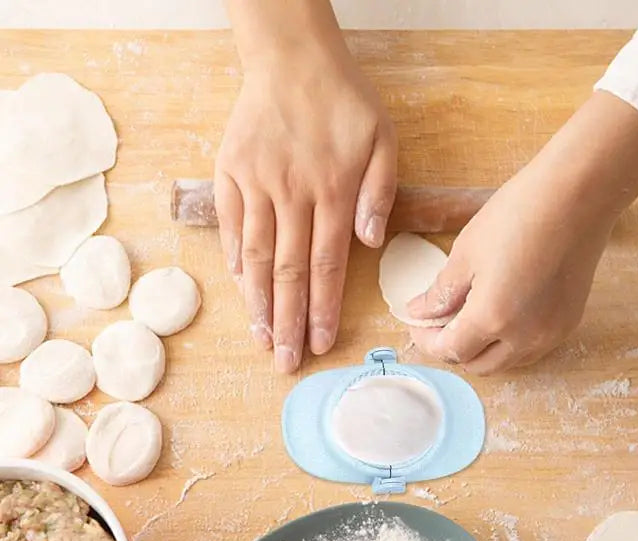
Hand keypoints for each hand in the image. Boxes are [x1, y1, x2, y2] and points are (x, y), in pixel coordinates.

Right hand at [216, 1, 396, 372]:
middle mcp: (292, 194)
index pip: (327, 265)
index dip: (323, 309)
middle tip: (286, 361)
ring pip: (258, 256)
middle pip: (290, 272)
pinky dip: (237, 260)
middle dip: (288, 322)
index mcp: (333, 191)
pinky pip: (232, 226)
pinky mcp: (231, 173)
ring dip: (259, 303)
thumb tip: (370, 241)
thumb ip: (380, 192)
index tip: (319, 344)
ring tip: (261, 340)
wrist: (292, 57)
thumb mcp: (383, 138)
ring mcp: (257, 185)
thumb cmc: (345, 101)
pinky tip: (242, 291)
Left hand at [407, 92, 637, 374]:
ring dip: (483, 350)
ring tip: (471, 319)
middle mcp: (524, 337)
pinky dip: (510, 342)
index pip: (450, 351)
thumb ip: (441, 292)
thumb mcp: (466, 252)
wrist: (578, 195)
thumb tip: (419, 313)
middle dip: (454, 350)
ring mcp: (550, 334)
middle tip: (440, 324)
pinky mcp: (569, 323)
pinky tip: (503, 315)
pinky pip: (532, 349)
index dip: (428, 342)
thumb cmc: (519, 215)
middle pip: (478, 365)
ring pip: (506, 362)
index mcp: (492, 318)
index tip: (418, 325)